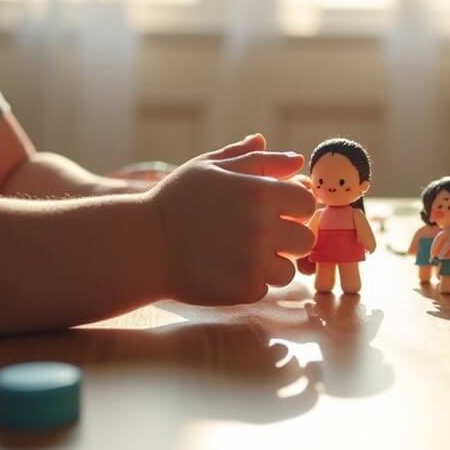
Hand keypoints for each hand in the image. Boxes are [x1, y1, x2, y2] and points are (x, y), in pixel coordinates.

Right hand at [149, 135, 316, 304]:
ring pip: (289, 269)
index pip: (307, 203)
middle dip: (288, 238)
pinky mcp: (244, 289)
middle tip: (260, 237)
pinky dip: (251, 282)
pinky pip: (266, 288)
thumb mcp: (211, 167)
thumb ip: (256, 160)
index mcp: (260, 192)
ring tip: (240, 255)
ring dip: (271, 264)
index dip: (295, 208)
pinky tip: (226, 269)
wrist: (142, 245)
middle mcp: (263, 226)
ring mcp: (255, 260)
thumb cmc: (176, 201)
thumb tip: (296, 160)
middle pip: (305, 239)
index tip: (278, 212)